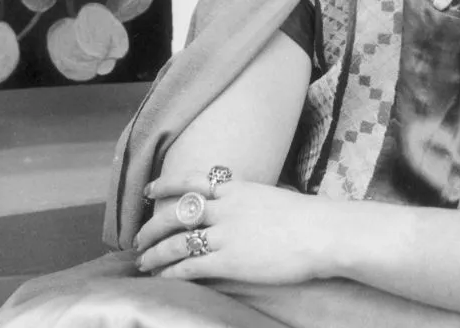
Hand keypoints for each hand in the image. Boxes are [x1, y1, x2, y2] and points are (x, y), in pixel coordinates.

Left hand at [134, 172, 342, 283]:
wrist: (321, 233)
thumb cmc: (304, 217)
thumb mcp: (270, 197)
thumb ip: (248, 200)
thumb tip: (239, 202)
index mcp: (236, 188)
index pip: (191, 181)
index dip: (166, 184)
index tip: (150, 189)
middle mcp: (225, 207)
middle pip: (176, 212)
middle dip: (152, 226)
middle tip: (138, 237)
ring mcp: (225, 234)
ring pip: (176, 241)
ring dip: (155, 253)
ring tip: (142, 262)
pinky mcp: (229, 260)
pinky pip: (190, 266)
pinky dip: (171, 272)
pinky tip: (161, 278)